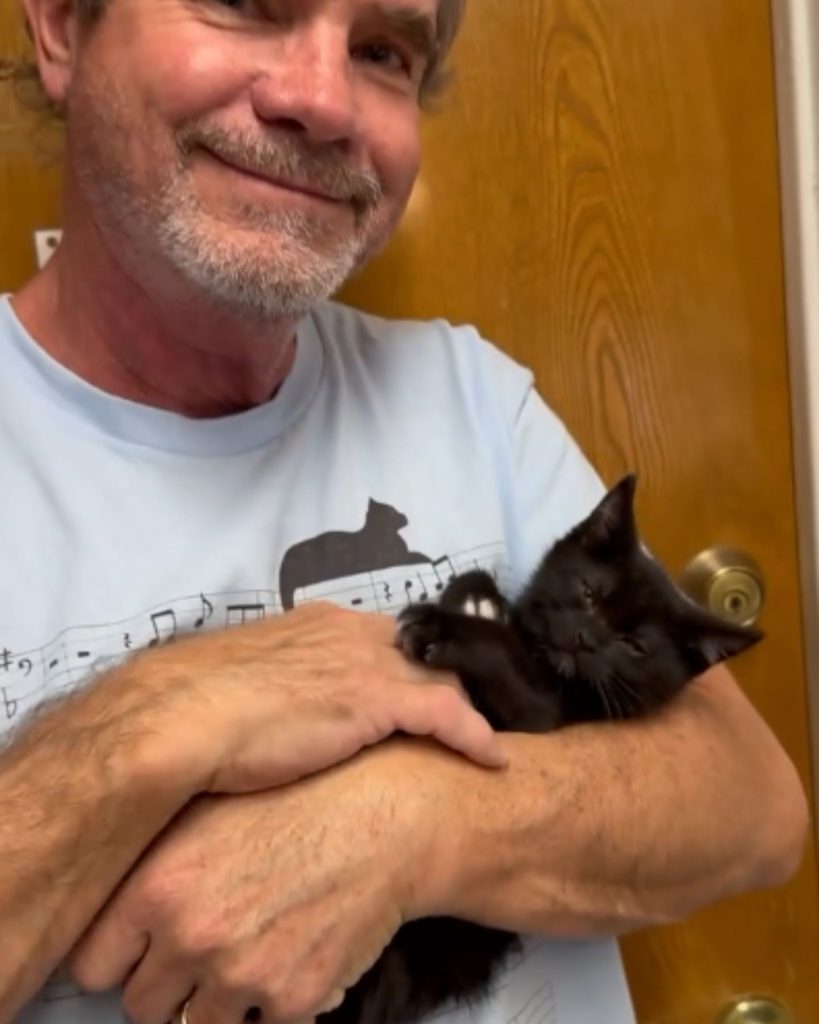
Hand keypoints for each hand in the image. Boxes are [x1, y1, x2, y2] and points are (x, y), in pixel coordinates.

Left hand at [70, 742, 452, 1023]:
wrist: (387, 811)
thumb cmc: (302, 797)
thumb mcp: (210, 807)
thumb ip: (153, 863)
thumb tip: (117, 906)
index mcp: (158, 883)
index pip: (94, 964)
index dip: (122, 956)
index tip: (143, 949)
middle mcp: (191, 933)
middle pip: (141, 1006)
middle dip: (170, 983)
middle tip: (210, 946)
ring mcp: (241, 971)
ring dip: (220, 999)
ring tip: (255, 946)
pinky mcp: (294, 997)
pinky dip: (274, 1001)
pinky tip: (294, 948)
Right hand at [121, 601, 506, 794]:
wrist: (176, 721)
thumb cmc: (194, 710)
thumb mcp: (240, 685)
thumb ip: (270, 686)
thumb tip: (269, 707)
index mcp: (315, 623)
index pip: (384, 638)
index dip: (410, 665)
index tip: (424, 689)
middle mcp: (348, 632)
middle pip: (423, 652)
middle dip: (449, 677)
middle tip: (472, 713)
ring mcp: (366, 662)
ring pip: (443, 677)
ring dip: (469, 707)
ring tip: (488, 736)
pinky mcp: (377, 699)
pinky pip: (448, 713)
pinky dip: (475, 736)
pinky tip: (493, 760)